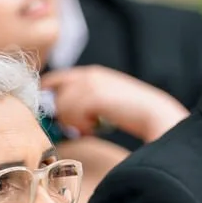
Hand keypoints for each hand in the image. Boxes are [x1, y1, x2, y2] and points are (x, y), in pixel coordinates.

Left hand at [40, 66, 186, 141]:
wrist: (153, 112)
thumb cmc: (132, 112)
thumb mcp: (105, 99)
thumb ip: (85, 100)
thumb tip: (60, 112)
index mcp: (91, 73)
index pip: (55, 79)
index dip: (48, 95)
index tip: (52, 112)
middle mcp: (88, 75)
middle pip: (55, 95)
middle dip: (63, 114)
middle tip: (82, 126)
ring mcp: (90, 84)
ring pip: (62, 107)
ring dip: (74, 123)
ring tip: (92, 127)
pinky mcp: (92, 96)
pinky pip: (71, 115)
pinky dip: (82, 127)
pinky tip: (96, 128)